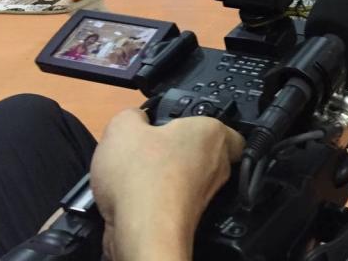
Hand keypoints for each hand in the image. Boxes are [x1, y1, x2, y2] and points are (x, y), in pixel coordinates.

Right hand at [91, 109, 243, 260]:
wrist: (142, 230)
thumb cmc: (142, 177)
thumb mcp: (123, 127)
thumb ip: (132, 116)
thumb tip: (135, 119)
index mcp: (212, 133)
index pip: (224, 126)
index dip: (201, 124)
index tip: (177, 125)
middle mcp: (217, 163)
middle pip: (202, 151)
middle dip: (178, 149)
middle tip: (151, 147)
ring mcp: (206, 194)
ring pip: (188, 177)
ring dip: (165, 176)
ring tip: (135, 174)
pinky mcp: (191, 218)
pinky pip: (175, 200)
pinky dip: (157, 199)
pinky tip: (135, 198)